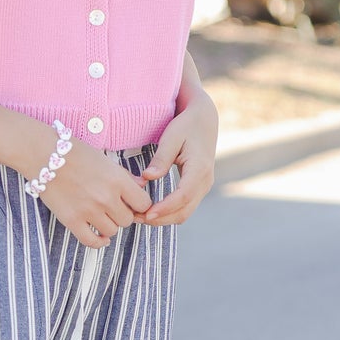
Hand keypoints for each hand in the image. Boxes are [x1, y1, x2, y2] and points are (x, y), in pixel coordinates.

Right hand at [40, 138, 152, 247]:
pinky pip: (91, 241)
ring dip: (109, 225)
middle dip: (122, 214)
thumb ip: (125, 176)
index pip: (143, 203)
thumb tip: (142, 187)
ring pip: (112, 231)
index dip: (139, 204)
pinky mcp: (71, 220)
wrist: (43, 153)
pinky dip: (99, 242)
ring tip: (102, 216)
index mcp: (117, 180)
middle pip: (127, 220)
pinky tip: (101, 238)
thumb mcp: (105, 160)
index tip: (132, 203)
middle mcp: (106, 197)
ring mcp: (88, 210)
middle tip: (113, 207)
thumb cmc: (74, 152)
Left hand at [136, 93, 218, 224]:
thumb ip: (161, 158)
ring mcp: (203, 187)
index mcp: (199, 169)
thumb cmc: (186, 126)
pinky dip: (168, 213)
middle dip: (160, 219)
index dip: (164, 208)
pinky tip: (150, 210)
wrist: (204, 121)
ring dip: (163, 219)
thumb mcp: (172, 137)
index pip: (183, 196)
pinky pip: (184, 208)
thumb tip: (148, 177)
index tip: (145, 214)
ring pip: (184, 213)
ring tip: (139, 216)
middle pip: (184, 211)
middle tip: (135, 218)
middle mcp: (205, 181)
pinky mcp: (198, 189)